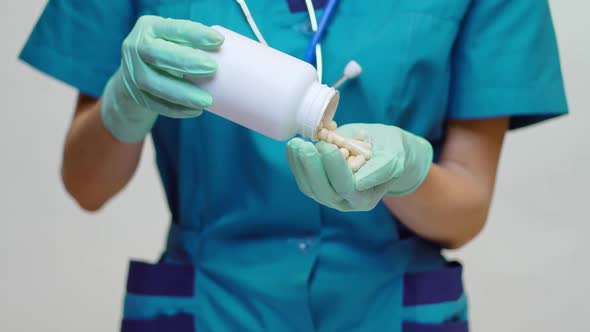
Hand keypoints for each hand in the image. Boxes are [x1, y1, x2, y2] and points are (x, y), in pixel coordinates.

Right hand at [101, 15, 223, 141]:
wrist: (135, 72)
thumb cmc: (166, 51)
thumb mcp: (173, 39)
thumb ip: (191, 43)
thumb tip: (230, 54)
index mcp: (149, 28)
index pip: (171, 28)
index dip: (195, 34)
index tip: (219, 41)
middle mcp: (135, 47)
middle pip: (157, 54)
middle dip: (186, 62)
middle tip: (212, 69)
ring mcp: (131, 72)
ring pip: (154, 83)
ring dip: (182, 93)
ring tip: (206, 100)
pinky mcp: (135, 94)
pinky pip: (155, 103)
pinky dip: (176, 109)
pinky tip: (195, 111)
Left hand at [287, 123, 432, 210]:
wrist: (381, 149)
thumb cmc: (390, 150)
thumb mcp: (394, 156)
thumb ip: (381, 169)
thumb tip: (359, 182)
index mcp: (366, 197)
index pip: (346, 187)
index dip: (335, 168)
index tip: (327, 147)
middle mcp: (346, 202)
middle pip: (324, 191)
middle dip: (311, 168)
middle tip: (305, 146)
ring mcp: (330, 196)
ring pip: (310, 187)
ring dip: (300, 165)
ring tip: (296, 143)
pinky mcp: (318, 186)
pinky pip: (303, 179)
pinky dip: (296, 163)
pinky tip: (293, 147)